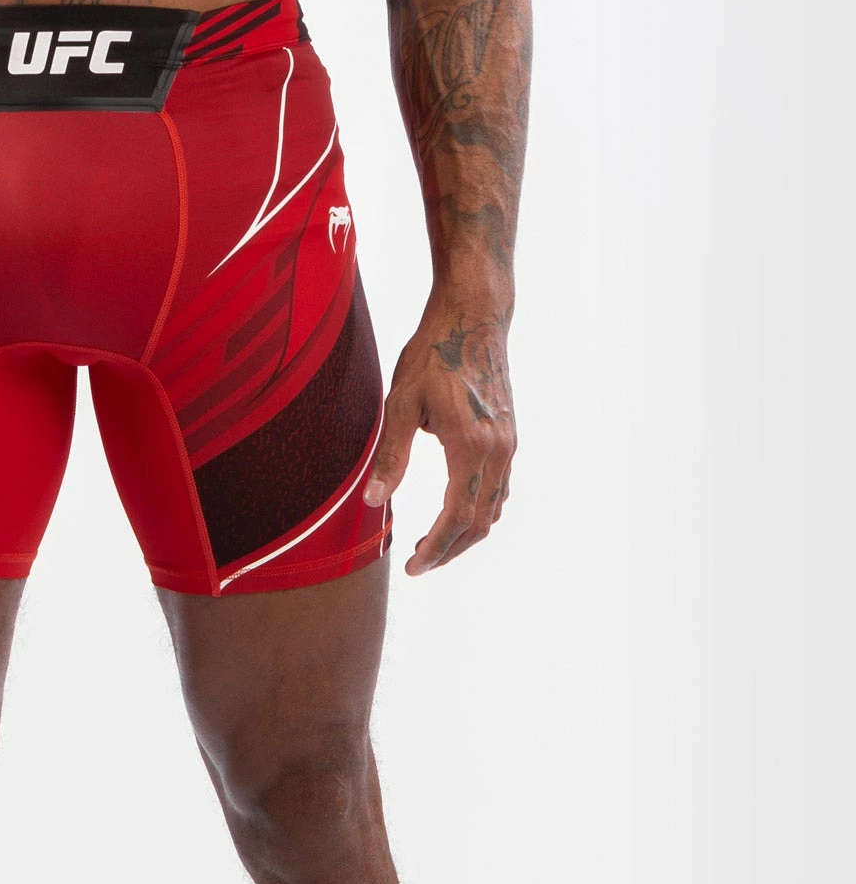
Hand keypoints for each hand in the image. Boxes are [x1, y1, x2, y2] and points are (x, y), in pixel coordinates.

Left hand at [363, 298, 516, 575]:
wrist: (474, 316)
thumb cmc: (433, 354)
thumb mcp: (401, 403)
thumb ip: (390, 456)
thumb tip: (374, 502)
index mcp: (471, 447)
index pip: (456, 518)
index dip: (434, 550)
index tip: (412, 567)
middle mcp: (497, 451)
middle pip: (479, 523)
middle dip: (449, 551)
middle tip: (418, 565)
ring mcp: (507, 444)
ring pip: (493, 509)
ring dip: (465, 535)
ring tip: (433, 546)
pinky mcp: (508, 435)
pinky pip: (500, 489)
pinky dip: (480, 511)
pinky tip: (458, 513)